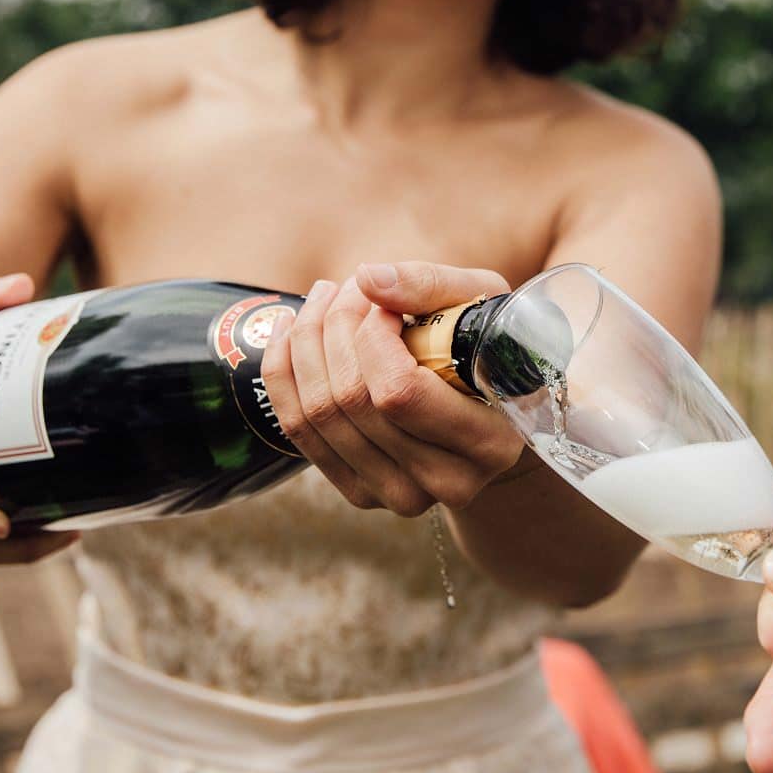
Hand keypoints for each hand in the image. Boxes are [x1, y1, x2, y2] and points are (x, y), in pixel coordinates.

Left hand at [260, 262, 527, 515]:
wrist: (486, 414)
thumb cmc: (487, 350)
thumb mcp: (480, 305)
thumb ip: (432, 286)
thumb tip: (367, 278)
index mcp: (489, 443)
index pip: (399, 393)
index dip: (374, 336)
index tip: (383, 301)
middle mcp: (445, 482)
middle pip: (351, 401)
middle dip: (336, 326)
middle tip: (348, 286)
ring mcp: (397, 494)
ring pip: (317, 413)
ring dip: (306, 340)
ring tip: (323, 298)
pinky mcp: (359, 492)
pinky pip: (298, 429)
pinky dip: (283, 372)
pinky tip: (289, 330)